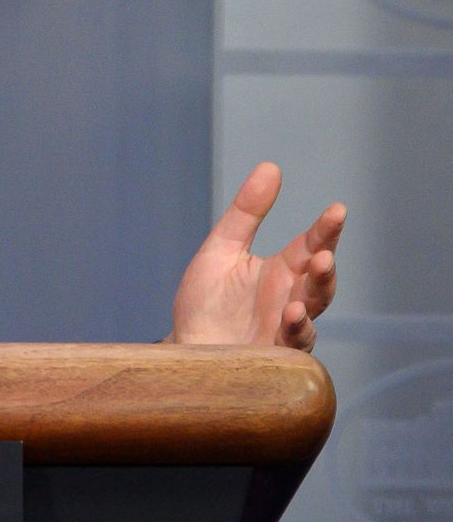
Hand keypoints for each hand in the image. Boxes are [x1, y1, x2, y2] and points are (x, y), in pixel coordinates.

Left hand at [168, 162, 344, 351]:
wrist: (185, 347)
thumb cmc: (206, 302)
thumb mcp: (222, 249)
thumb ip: (246, 213)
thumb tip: (271, 166)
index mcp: (282, 271)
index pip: (310, 245)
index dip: (325, 230)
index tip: (336, 210)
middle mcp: (290, 298)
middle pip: (319, 280)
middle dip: (325, 265)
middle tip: (323, 251)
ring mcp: (285, 328)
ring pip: (313, 311)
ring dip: (315, 294)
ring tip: (312, 275)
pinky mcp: (273, 355)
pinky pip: (293, 344)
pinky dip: (296, 329)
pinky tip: (292, 313)